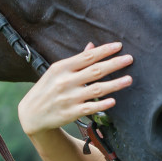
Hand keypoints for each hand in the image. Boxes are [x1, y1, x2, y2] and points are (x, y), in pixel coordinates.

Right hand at [18, 42, 133, 135]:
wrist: (31, 114)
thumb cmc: (47, 88)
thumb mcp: (57, 71)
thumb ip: (76, 60)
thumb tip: (92, 46)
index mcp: (62, 68)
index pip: (87, 57)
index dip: (104, 51)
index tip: (119, 46)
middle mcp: (66, 82)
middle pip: (95, 71)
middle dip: (114, 64)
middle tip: (129, 59)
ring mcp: (69, 98)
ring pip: (96, 90)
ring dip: (115, 84)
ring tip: (129, 79)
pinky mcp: (71, 113)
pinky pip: (90, 108)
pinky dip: (102, 104)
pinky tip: (113, 100)